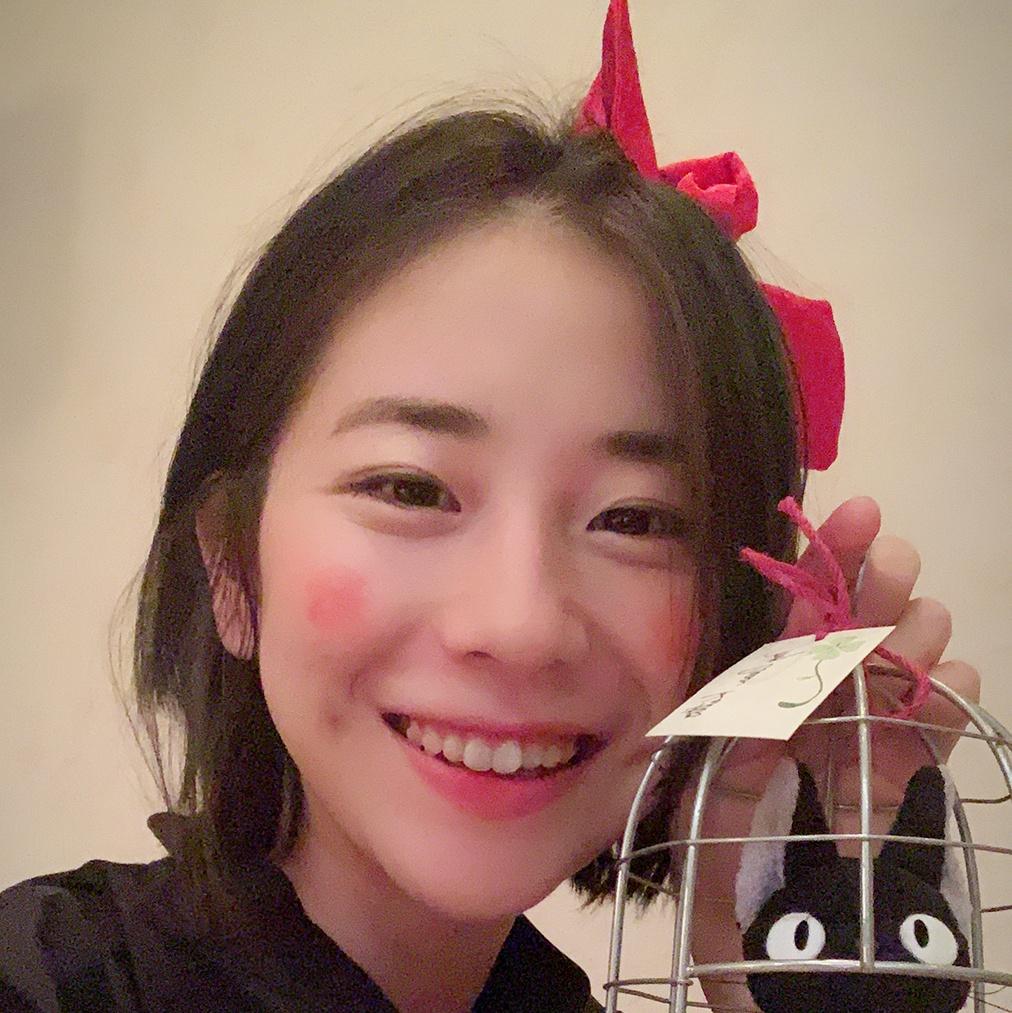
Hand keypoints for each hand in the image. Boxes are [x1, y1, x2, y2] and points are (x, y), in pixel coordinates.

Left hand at [679, 496, 979, 1005]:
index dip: (820, 563)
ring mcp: (858, 744)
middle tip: (889, 552)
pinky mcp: (901, 787)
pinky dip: (943, 706)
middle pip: (847, 632)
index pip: (788, 618)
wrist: (766, 973)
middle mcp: (808, 711)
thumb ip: (733, 739)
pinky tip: (953, 680)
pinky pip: (928, 733)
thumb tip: (770, 686)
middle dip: (871, 585)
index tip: (850, 512)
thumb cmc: (715, 876)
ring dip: (910, 638)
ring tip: (917, 624)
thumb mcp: (706, 798)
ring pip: (894, 671)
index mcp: (755, 699)